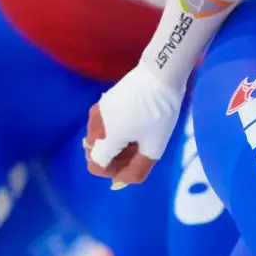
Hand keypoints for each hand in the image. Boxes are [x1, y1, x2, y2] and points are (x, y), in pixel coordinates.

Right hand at [85, 66, 181, 185]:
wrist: (159, 74)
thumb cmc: (159, 113)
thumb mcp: (154, 146)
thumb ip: (138, 169)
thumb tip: (123, 180)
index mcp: (106, 137)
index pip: (96, 166)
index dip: (113, 172)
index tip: (132, 164)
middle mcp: (95, 125)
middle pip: (95, 154)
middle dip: (113, 159)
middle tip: (137, 152)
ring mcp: (97, 112)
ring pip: (98, 140)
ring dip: (113, 146)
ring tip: (137, 139)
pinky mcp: (103, 102)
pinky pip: (101, 126)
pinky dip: (112, 133)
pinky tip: (132, 126)